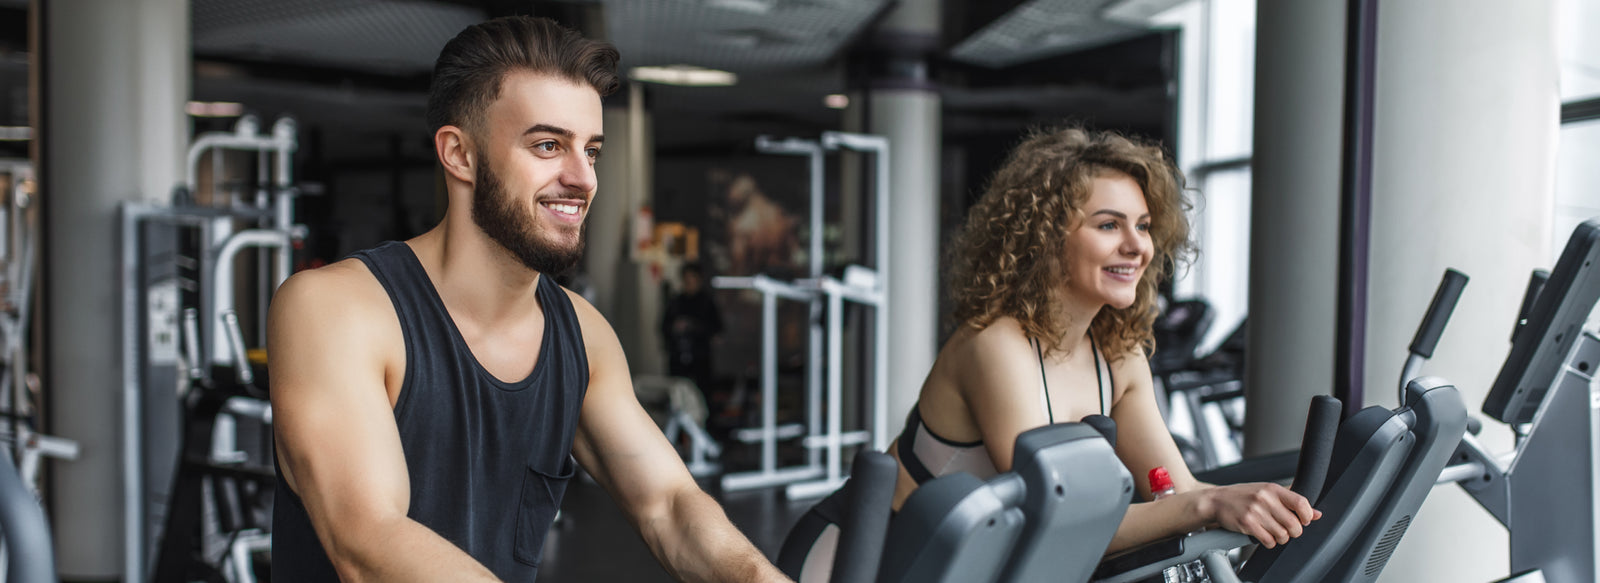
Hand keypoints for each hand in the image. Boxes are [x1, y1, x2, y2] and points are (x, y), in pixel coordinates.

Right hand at [1196, 483, 1320, 548]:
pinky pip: (1269, 541)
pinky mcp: (1247, 524)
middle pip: (1294, 524)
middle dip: (1294, 532)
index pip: (1301, 503)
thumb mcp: (1266, 492)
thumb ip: (1291, 501)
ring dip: (1281, 538)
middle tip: (1287, 529)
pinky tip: (1264, 535)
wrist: (1215, 500)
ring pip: (1283, 535)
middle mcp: (1265, 499)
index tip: (1304, 520)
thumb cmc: (1242, 496)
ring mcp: (1255, 512)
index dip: (1307, 516)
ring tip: (1273, 532)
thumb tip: (1317, 513)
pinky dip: (1270, 542)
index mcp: (1272, 489)